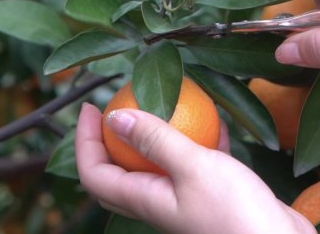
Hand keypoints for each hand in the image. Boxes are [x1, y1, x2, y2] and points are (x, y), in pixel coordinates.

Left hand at [75, 103, 314, 233]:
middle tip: (114, 111)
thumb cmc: (235, 212)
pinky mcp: (215, 196)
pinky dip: (200, 142)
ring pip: (158, 168)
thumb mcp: (193, 167)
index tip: (90, 108)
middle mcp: (161, 204)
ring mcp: (187, 201)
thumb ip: (155, 140)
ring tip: (165, 107)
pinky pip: (197, 165)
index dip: (83, 142)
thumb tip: (114, 117)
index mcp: (146, 201)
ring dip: (155, 139)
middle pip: (119, 175)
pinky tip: (215, 122)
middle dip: (108, 143)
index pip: (95, 174)